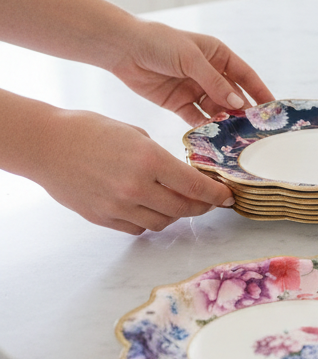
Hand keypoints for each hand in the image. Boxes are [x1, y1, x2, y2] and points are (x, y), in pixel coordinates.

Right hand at [11, 105, 235, 234]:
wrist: (48, 145)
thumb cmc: (90, 130)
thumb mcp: (135, 134)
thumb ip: (159, 157)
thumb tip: (180, 175)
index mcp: (149, 160)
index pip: (195, 186)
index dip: (216, 194)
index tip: (228, 197)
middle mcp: (137, 188)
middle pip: (183, 208)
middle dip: (201, 207)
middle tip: (209, 202)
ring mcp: (119, 207)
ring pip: (161, 222)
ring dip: (176, 215)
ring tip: (180, 204)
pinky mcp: (103, 218)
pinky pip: (137, 227)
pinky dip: (149, 220)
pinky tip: (151, 208)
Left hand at [108, 21, 273, 125]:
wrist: (125, 49)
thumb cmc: (160, 43)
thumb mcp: (191, 59)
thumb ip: (214, 82)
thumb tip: (238, 103)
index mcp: (218, 55)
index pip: (246, 76)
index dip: (260, 91)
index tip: (274, 109)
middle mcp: (209, 73)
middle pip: (232, 96)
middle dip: (243, 112)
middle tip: (256, 131)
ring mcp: (194, 89)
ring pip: (216, 109)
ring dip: (225, 122)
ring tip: (235, 138)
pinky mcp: (179, 103)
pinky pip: (197, 118)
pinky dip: (205, 128)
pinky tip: (213, 138)